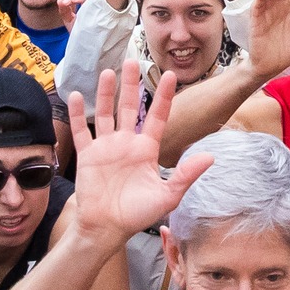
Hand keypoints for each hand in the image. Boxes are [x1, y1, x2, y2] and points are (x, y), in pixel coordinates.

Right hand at [67, 60, 215, 242]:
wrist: (107, 229)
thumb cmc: (137, 214)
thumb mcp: (167, 195)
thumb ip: (186, 174)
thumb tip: (211, 157)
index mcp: (147, 149)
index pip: (158, 116)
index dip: (164, 97)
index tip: (171, 75)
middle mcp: (127, 143)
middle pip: (130, 107)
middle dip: (131, 85)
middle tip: (132, 61)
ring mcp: (106, 147)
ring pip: (106, 113)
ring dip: (106, 93)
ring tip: (107, 72)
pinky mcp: (88, 155)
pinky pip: (83, 130)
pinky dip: (78, 114)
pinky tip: (77, 95)